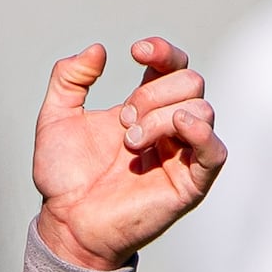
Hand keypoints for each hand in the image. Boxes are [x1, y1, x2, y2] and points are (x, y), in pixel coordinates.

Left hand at [28, 37, 223, 270]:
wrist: (67, 222)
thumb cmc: (64, 177)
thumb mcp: (55, 118)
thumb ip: (68, 79)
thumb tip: (98, 49)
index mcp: (145, 107)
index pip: (173, 66)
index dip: (162, 51)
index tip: (135, 52)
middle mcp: (169, 127)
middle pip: (191, 82)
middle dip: (153, 93)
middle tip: (123, 122)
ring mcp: (182, 154)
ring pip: (202, 109)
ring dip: (162, 116)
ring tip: (131, 141)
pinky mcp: (190, 183)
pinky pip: (216, 152)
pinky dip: (201, 132)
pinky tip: (177, 125)